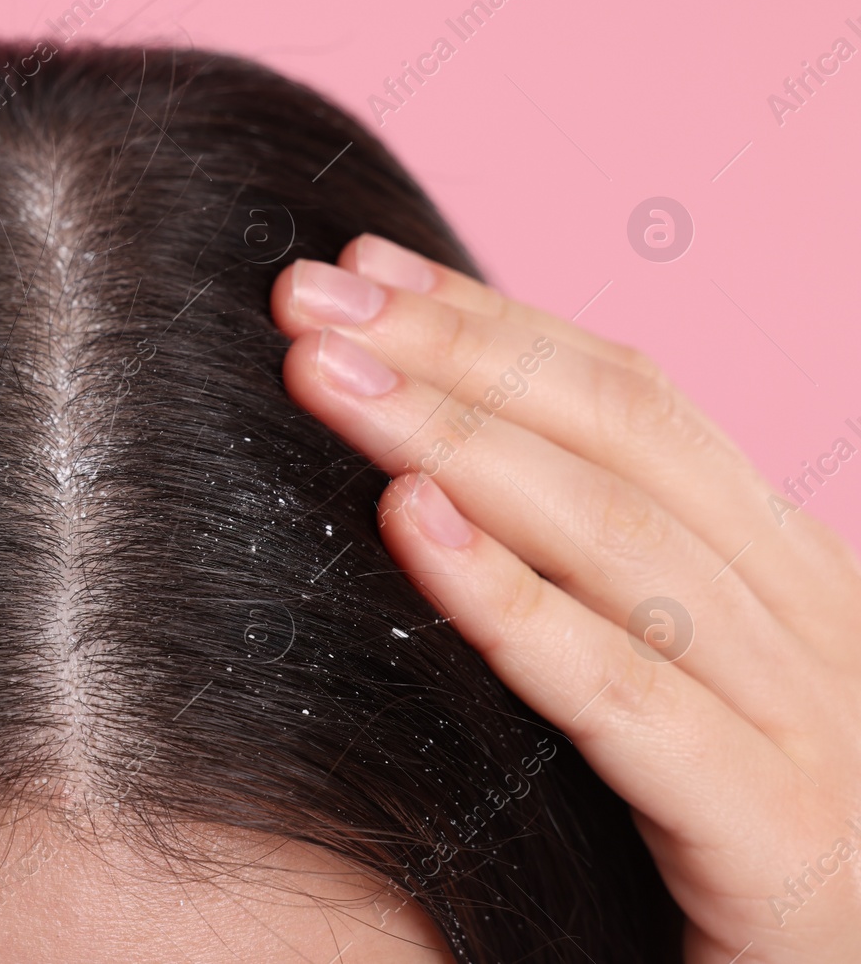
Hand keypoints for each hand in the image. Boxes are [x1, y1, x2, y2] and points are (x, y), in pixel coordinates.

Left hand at [271, 235, 860, 963]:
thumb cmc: (718, 846)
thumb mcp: (674, 682)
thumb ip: (590, 580)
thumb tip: (427, 463)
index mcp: (784, 569)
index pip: (631, 399)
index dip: (490, 321)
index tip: (361, 269)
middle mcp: (813, 617)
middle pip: (617, 436)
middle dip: (450, 351)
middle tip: (304, 294)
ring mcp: (812, 722)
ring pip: (614, 538)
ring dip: (451, 439)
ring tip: (319, 374)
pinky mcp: (778, 837)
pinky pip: (624, 698)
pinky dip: (509, 602)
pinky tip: (405, 524)